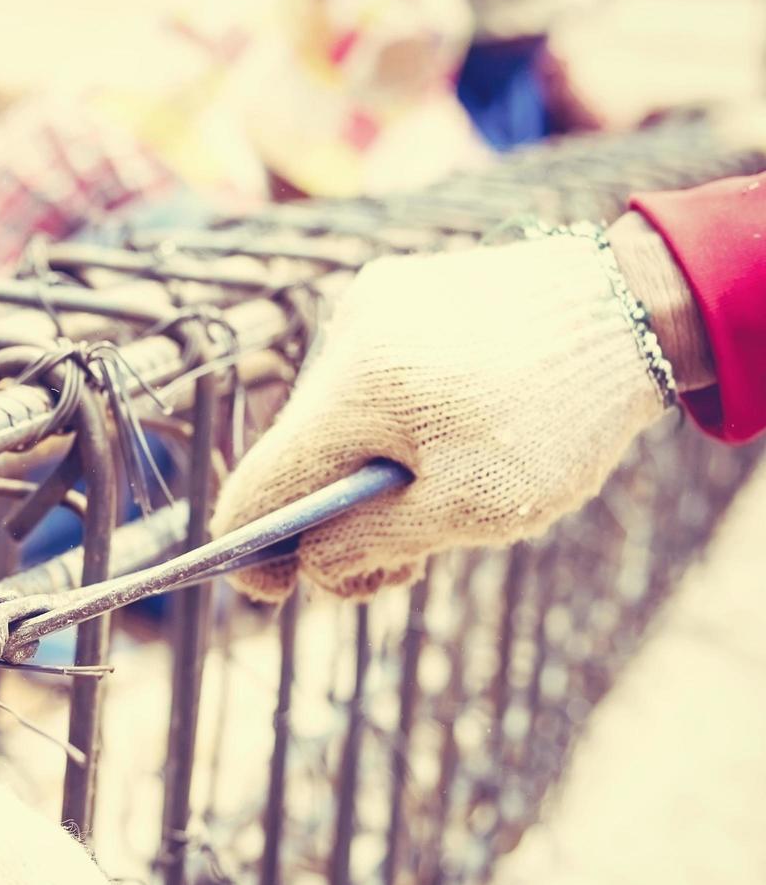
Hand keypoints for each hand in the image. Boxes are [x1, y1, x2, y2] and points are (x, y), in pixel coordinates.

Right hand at [213, 225, 695, 601]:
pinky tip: (444, 436)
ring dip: (363, 474)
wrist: (632, 305)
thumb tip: (308, 561)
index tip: (272, 592)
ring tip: (437, 496)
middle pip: (297, 458)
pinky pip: (363, 381)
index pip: (260, 486)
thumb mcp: (473, 508)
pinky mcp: (395, 292)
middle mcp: (344, 338)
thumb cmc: (560, 417)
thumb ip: (372, 543)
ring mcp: (367, 308)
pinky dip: (386, 426)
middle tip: (402, 563)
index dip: (252, 550)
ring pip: (331, 420)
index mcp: (354, 392)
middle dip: (330, 523)